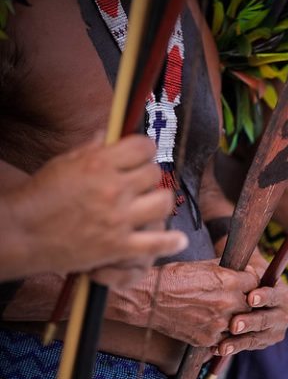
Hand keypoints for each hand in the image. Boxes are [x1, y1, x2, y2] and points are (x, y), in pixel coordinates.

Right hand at [7, 135, 187, 285]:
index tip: (141, 155)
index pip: (142, 147)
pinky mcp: (118, 246)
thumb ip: (92, 149)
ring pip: (163, 202)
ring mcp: (118, 219)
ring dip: (160, 201)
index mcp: (99, 164)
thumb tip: (109, 132)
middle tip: (140, 183)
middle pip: (154, 174)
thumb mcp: (64, 163)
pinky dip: (171, 242)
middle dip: (148, 176)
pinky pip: (157, 242)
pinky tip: (177, 240)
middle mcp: (113, 189)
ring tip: (151, 204)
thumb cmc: (40, 196)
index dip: (144, 149)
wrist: (20, 233)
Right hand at [111, 254, 287, 354]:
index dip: (251, 282)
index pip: (256, 282)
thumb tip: (247, 269)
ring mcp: (219, 324)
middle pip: (252, 305)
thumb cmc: (175, 278)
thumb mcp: (206, 266)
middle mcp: (228, 304)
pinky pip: (225, 339)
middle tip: (238, 299)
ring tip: (225, 313)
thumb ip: (229, 269)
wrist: (149, 299)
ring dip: (236, 319)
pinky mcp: (208, 339)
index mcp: (230, 282)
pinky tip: (213, 325)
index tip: (246, 283)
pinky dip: (222, 333)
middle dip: (247, 302)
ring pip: (241, 324)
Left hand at [212, 252, 287, 355]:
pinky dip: (233, 348)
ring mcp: (275, 331)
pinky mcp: (263, 343)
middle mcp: (284, 315)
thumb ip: (249, 273)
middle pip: (266, 320)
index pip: (274, 296)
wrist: (250, 294)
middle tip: (234, 325)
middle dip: (249, 322)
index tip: (250, 298)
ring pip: (256, 338)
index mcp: (284, 295)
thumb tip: (246, 270)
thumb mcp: (251, 271)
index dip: (263, 297)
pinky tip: (218, 349)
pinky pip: (247, 347)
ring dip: (239, 342)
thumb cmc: (249, 277)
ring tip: (223, 346)